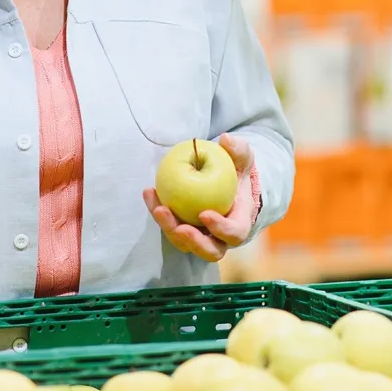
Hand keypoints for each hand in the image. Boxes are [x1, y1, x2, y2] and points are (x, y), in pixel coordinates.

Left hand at [144, 133, 258, 261]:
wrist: (225, 180)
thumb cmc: (236, 170)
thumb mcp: (242, 157)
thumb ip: (238, 149)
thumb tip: (226, 140)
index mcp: (239, 222)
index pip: (234, 234)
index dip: (221, 229)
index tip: (204, 214)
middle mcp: (220, 236)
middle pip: (209, 250)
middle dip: (193, 241)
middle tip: (179, 227)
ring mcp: (200, 236)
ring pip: (184, 243)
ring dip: (169, 228)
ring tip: (158, 208)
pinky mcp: (181, 228)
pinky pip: (169, 225)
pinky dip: (158, 212)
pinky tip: (149, 192)